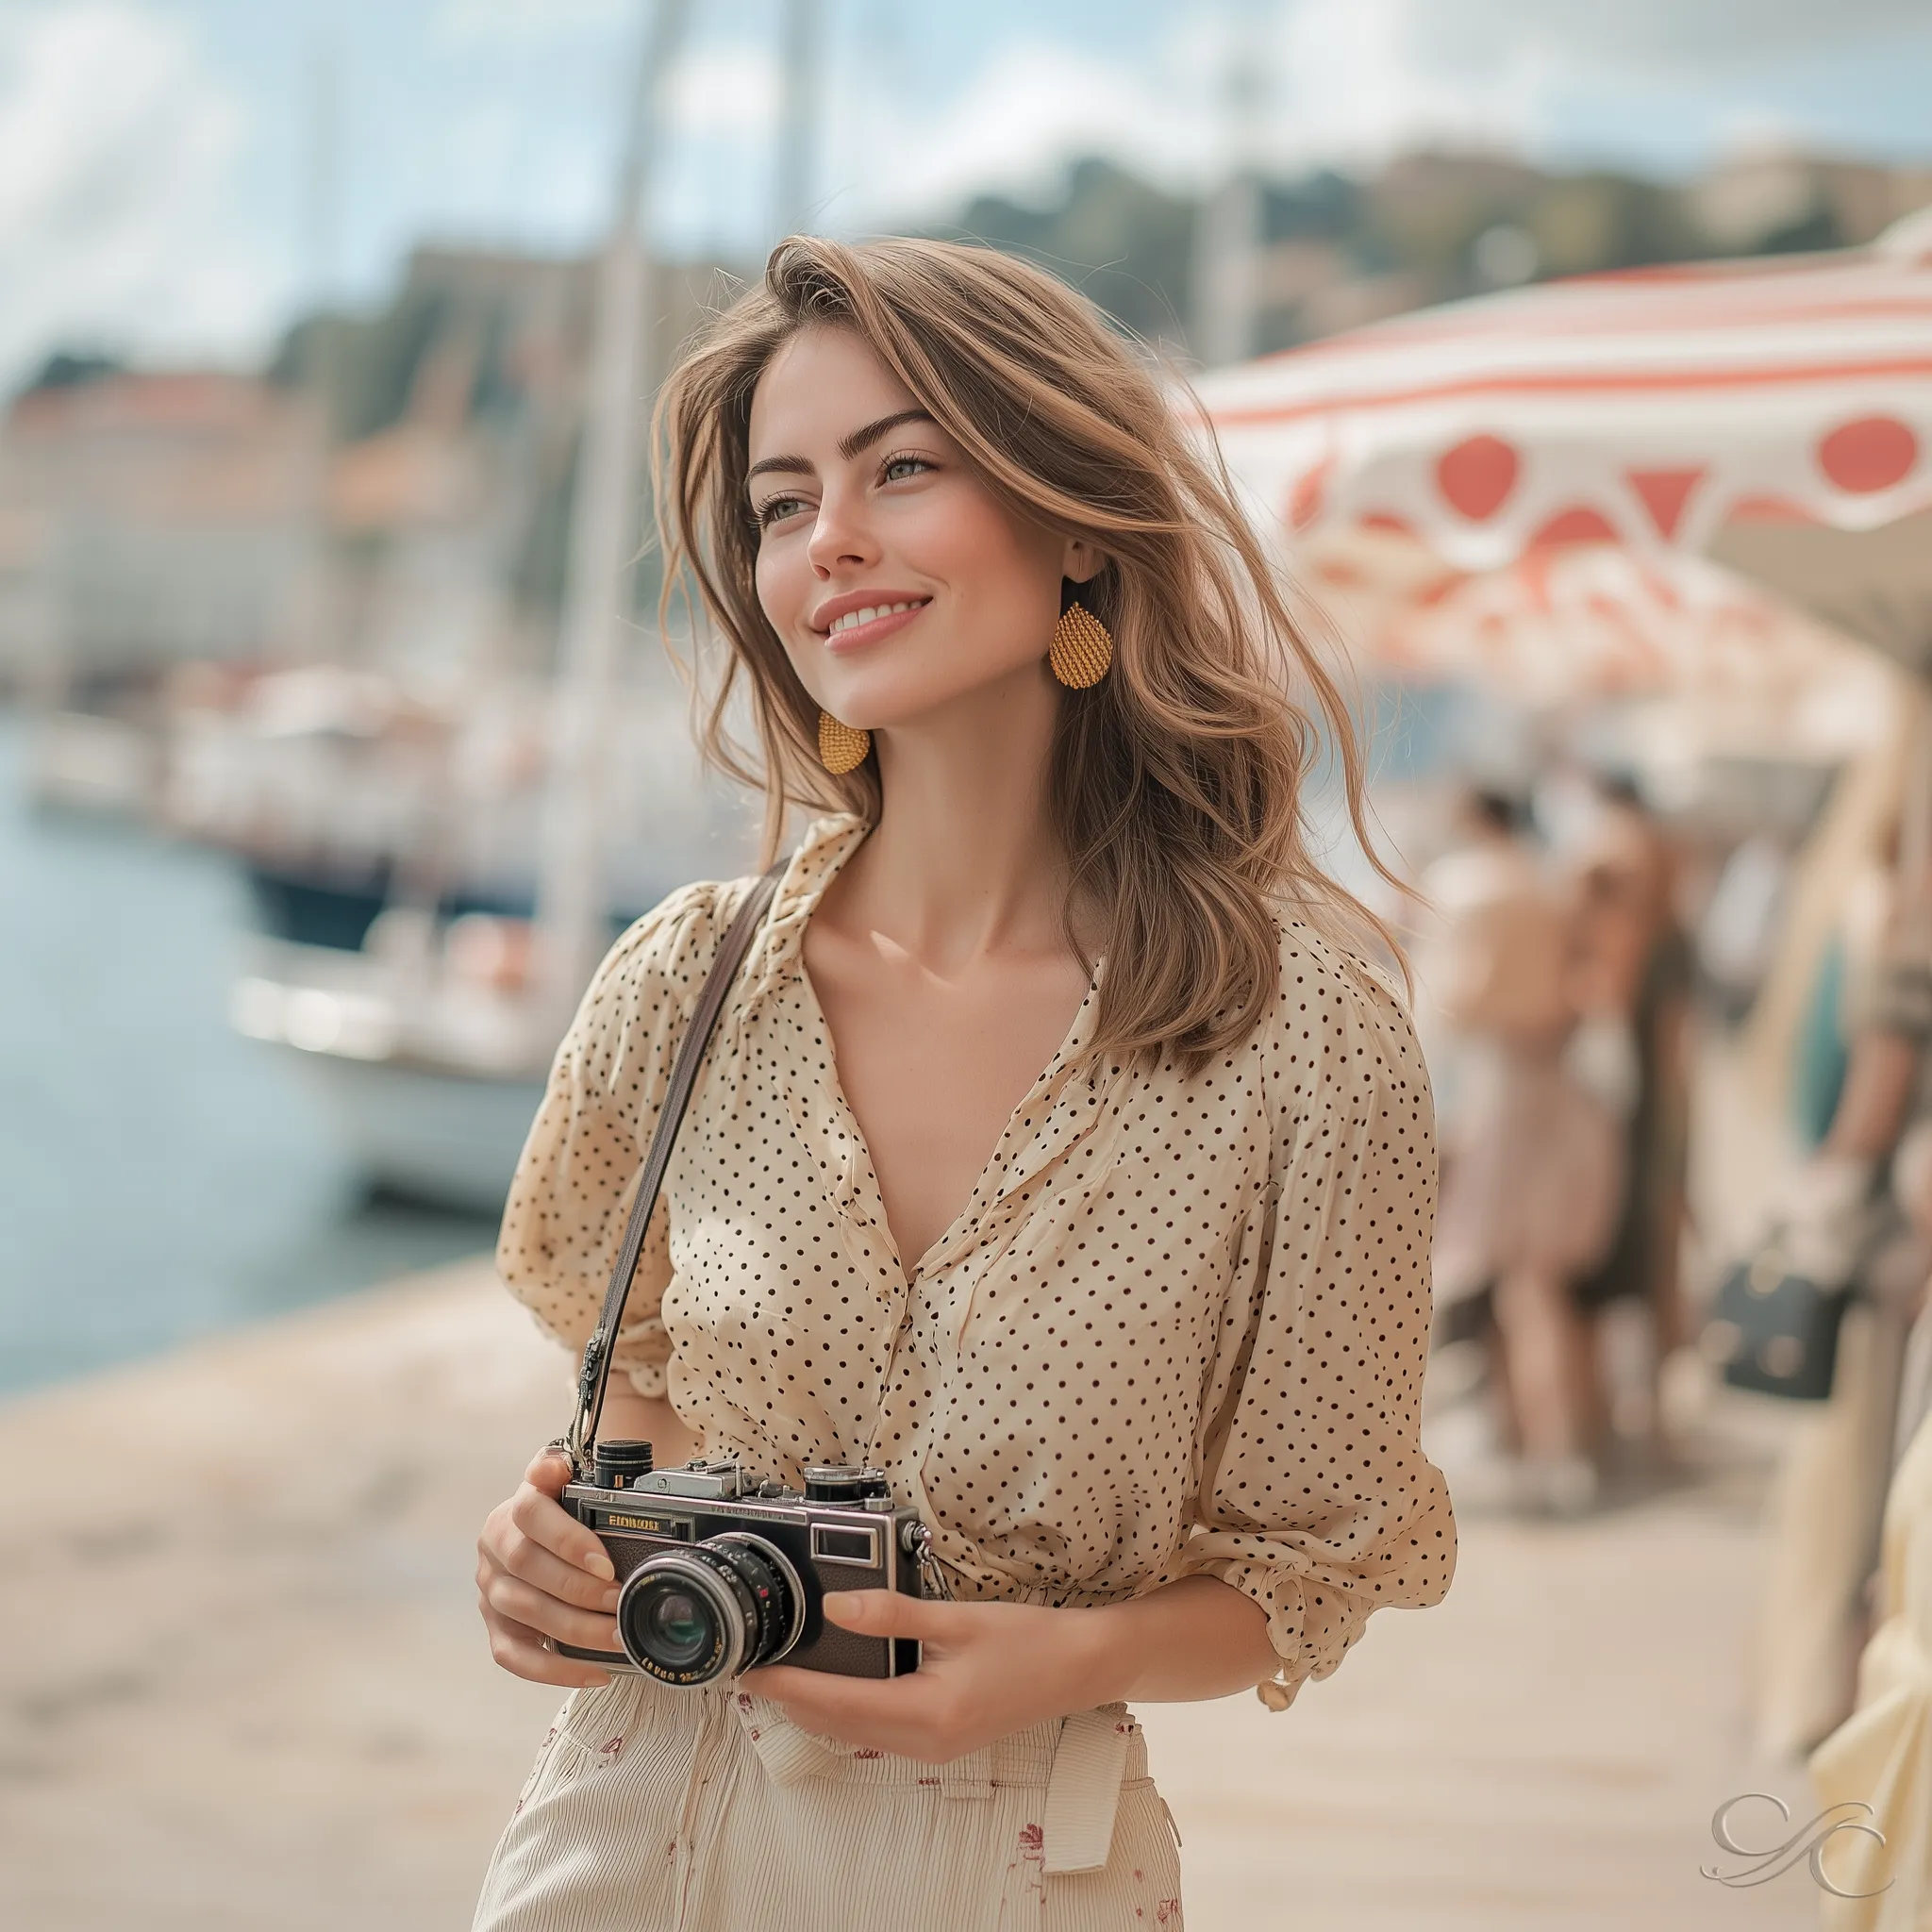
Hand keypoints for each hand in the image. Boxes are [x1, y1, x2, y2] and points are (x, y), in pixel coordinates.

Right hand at [476, 1447, 620, 1687]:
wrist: (544, 1541)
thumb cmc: (566, 1516)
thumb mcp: (568, 1486)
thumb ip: (561, 1471)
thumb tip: (555, 1465)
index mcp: (513, 1509)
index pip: (530, 1515)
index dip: (567, 1540)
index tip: (605, 1563)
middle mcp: (493, 1549)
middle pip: (528, 1568)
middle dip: (579, 1589)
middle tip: (620, 1601)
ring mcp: (490, 1592)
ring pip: (525, 1613)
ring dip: (576, 1629)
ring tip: (618, 1636)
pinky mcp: (496, 1629)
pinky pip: (516, 1658)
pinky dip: (556, 1671)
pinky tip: (595, 1672)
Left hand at [739, 1591, 1118, 1763]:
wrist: (1078, 1668)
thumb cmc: (1027, 1641)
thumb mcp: (956, 1618)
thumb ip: (892, 1613)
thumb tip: (836, 1608)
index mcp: (926, 1712)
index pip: (837, 1702)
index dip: (788, 1687)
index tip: (752, 1671)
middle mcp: (924, 1743)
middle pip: (838, 1725)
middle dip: (792, 1701)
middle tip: (755, 1668)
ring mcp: (933, 1749)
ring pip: (855, 1733)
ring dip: (816, 1709)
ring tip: (783, 1675)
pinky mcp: (940, 1743)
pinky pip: (878, 1732)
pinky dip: (846, 1711)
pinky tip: (835, 1687)